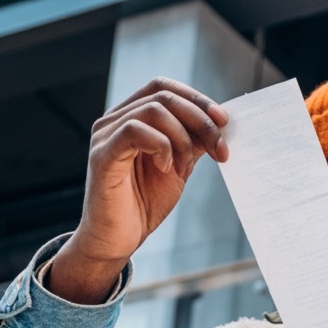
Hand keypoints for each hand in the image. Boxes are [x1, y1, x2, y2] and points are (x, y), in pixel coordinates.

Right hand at [48, 78, 229, 302]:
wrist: (118, 240)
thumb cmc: (144, 203)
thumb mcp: (179, 167)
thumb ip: (193, 143)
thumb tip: (220, 124)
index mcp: (132, 118)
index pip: (163, 88)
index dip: (196, 98)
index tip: (224, 122)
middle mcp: (114, 120)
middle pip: (163, 96)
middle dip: (201, 121)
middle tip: (221, 150)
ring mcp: (105, 135)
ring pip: (153, 110)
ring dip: (182, 139)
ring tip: (185, 169)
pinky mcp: (102, 156)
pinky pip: (134, 131)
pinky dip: (161, 146)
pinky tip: (167, 169)